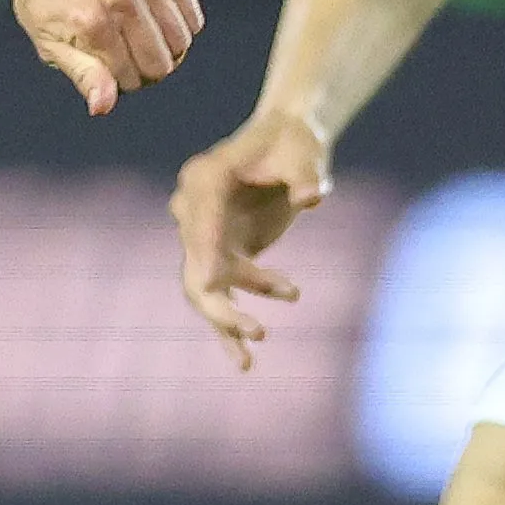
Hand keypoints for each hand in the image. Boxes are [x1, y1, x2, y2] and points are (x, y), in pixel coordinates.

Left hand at [0, 0, 201, 115]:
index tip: (107, 69)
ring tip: (139, 39)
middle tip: (124, 56)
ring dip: (164, 49)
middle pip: (162, 64)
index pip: (131, 80)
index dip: (120, 83)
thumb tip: (104, 107)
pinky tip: (156, 22)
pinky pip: (191, 14)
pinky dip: (180, 26)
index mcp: (91, 22)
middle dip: (144, 70)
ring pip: (181, 41)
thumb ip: (82, 74)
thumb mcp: (48, 39)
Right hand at [174, 112, 332, 369]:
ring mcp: (205, 235)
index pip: (200, 222)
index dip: (204, 254)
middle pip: (196, 265)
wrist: (288, 142)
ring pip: (205, 290)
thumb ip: (306, 174)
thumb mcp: (304, 152)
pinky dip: (231, 327)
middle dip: (220, 303)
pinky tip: (244, 362)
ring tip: (256, 350)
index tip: (207, 286)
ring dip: (229, 321)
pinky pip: (222, 295)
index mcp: (204, 180)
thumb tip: (311, 199)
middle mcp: (193, 210)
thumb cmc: (294, 142)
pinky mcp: (223, 254)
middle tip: (257, 331)